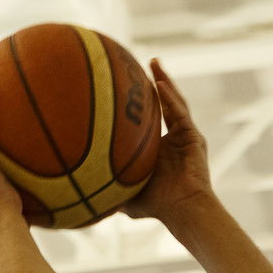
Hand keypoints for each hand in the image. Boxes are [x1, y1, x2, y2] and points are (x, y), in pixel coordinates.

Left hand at [124, 60, 212, 223]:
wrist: (182, 210)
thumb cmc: (157, 206)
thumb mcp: (126, 193)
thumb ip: (108, 187)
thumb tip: (78, 192)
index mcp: (160, 148)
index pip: (151, 117)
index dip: (141, 101)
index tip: (126, 85)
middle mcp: (174, 138)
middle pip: (165, 103)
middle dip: (155, 81)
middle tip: (142, 63)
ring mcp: (186, 136)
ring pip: (175, 102)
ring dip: (164, 81)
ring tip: (153, 62)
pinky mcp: (194, 137)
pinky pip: (181, 113)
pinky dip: (171, 98)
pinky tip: (159, 84)